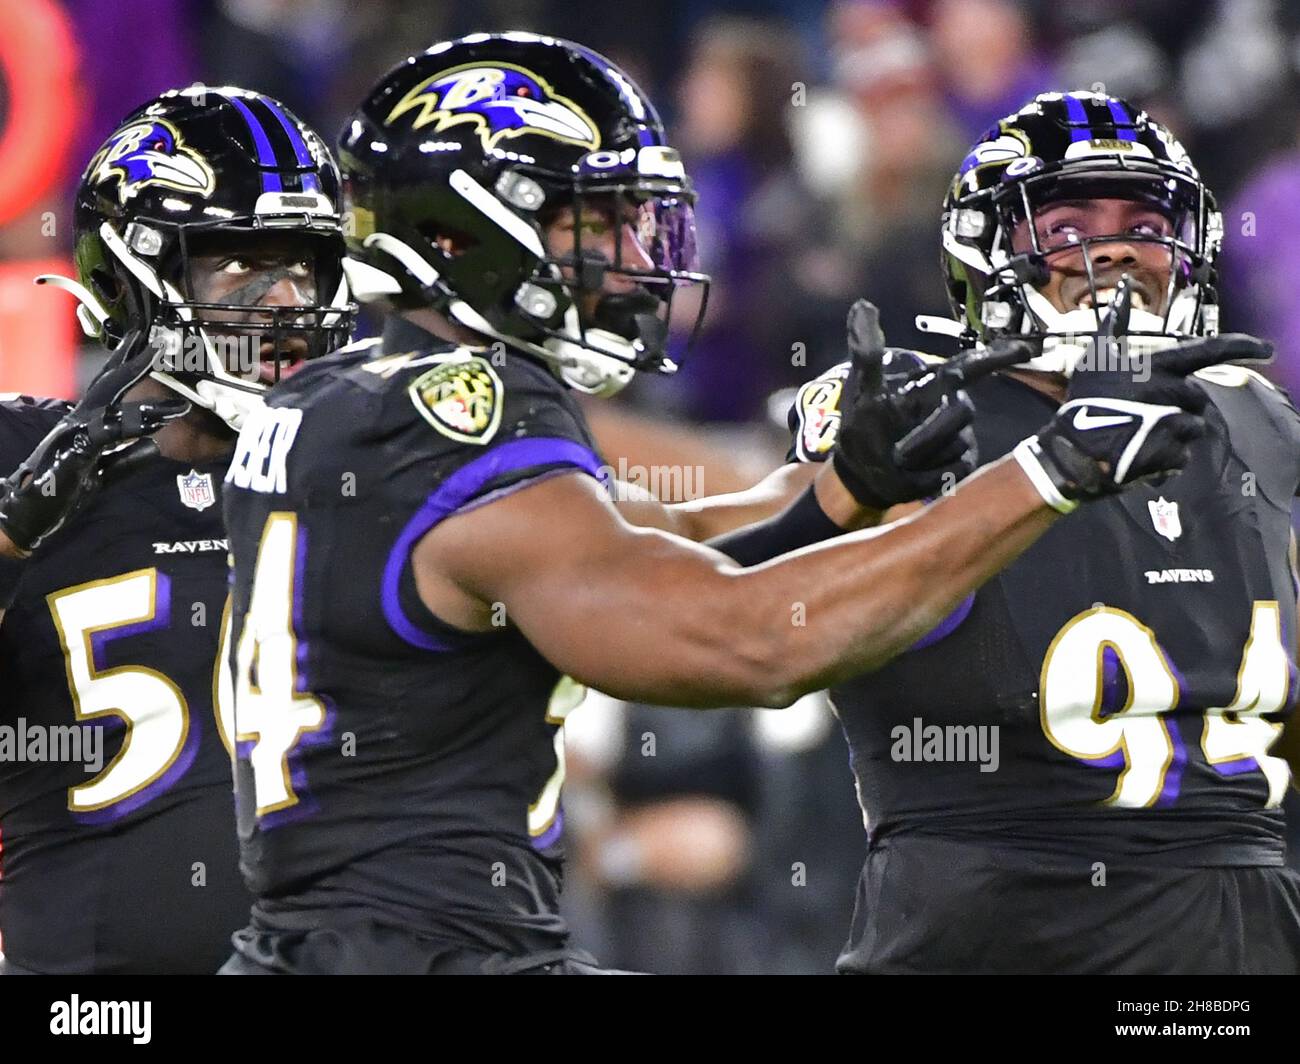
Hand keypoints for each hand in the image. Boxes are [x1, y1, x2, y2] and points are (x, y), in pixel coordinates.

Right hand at [0, 331, 188, 552]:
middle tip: (157, 344)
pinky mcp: (74, 454)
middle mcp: (79, 422)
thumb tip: (155, 448)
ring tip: (178, 404)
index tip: (151, 348)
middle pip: (109, 387)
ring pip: (113, 410)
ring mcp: (74, 435)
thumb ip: (127, 460)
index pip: (111, 390)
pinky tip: (152, 426)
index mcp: (86, 425)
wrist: (25, 514)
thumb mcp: (103, 475)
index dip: (130, 367)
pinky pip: (105, 437)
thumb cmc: (60, 490)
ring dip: (147, 406)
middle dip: (134, 364)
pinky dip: (129, 429)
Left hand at [830, 299, 1031, 508]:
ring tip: (898, 459)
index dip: (997, 356)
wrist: (863, 470)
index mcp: (934, 383)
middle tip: (897, 453)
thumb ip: (866, 351)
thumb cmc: (864, 424)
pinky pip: (955, 469)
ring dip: (923, 456)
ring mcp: (961, 435)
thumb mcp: (860, 387)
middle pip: (961, 412)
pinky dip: (930, 474)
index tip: (1028, 350)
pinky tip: (912, 473)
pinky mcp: (962, 463)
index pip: (969, 365)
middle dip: (928, 434)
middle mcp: (953, 405)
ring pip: (957, 444)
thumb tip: (862, 304)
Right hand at [1015, 276, 1269, 509]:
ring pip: (1191, 427)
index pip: (1213, 349)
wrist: (1073, 449)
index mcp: (1161, 366)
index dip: (1244, 346)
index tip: (1268, 350)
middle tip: (1146, 414)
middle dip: (1179, 406)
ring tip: (1140, 435)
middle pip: (1197, 398)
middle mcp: (1174, 392)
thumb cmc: (1085, 399)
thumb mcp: (1095, 355)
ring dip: (1172, 432)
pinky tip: (1140, 454)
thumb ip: (1114, 323)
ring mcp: (1175, 424)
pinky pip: (1181, 456)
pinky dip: (1165, 458)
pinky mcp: (1173, 454)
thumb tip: (1123, 288)